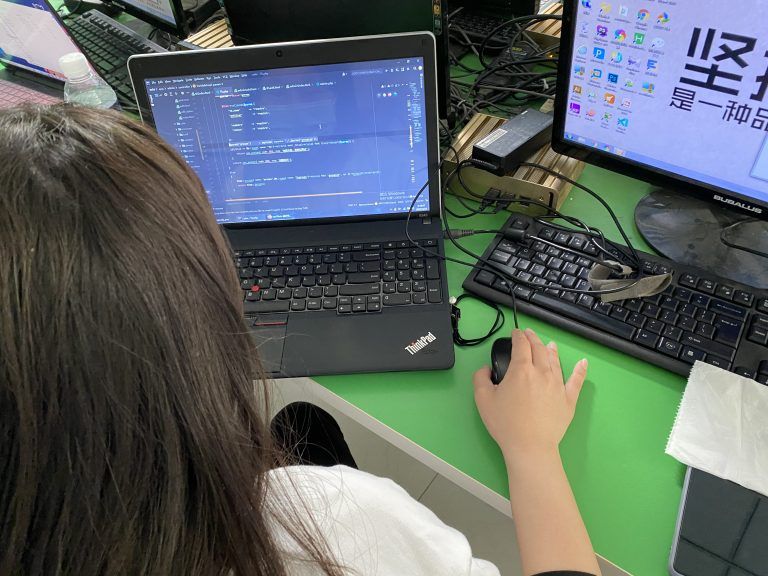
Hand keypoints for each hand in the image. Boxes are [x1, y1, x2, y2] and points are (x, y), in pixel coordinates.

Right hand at [473, 329, 587, 462]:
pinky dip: (580, 370)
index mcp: (521, 369)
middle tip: (529, 334)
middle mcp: (542, 372)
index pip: (521, 345)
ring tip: (550, 344)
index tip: (515, 333)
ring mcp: (558, 385)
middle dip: (533, 338)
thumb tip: (486, 369)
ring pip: (555, 361)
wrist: (530, 446)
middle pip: (539, 349)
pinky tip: (583, 363)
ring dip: (551, 350)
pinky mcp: (569, 399)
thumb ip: (481, 378)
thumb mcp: (482, 399)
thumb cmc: (505, 423)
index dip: (517, 336)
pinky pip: (577, 381)